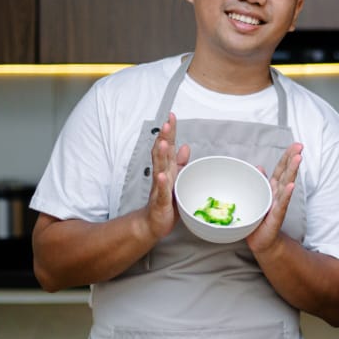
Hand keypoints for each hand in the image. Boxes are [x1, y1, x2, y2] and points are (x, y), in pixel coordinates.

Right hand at [144, 112, 189, 239]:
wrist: (152, 223)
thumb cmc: (165, 200)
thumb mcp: (176, 178)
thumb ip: (180, 162)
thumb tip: (185, 146)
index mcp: (167, 168)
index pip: (168, 146)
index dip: (170, 132)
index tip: (171, 116)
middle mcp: (161, 174)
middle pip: (161, 153)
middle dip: (164, 138)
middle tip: (166, 123)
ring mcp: (159, 187)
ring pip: (159, 168)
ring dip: (161, 155)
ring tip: (163, 143)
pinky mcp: (160, 201)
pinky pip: (162, 191)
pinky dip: (162, 183)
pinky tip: (162, 175)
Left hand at [246, 142, 302, 254]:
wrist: (261, 240)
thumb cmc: (260, 218)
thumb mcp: (257, 196)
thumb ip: (260, 181)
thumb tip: (259, 166)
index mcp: (273, 188)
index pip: (282, 168)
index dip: (288, 156)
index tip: (296, 144)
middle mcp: (278, 193)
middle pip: (287, 173)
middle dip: (293, 159)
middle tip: (300, 147)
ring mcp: (279, 204)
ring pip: (286, 185)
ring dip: (292, 171)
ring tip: (298, 159)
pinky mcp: (277, 215)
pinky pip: (282, 203)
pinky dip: (287, 194)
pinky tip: (292, 186)